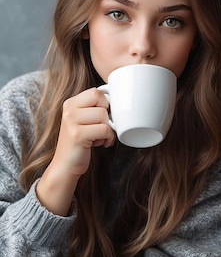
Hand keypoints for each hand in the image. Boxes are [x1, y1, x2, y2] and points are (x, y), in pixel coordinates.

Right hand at [36, 88, 114, 214]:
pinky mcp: (77, 134)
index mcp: (71, 103)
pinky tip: (100, 144)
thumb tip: (117, 101)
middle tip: (101, 128)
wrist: (66, 165)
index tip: (102, 117)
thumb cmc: (80, 143)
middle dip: (107, 117)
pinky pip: (104, 130)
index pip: (96, 92)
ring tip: (100, 138)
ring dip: (108, 130)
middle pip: (102, 102)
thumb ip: (94, 109)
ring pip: (104, 116)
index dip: (105, 104)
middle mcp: (69, 110)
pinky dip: (108, 139)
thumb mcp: (83, 121)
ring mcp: (71, 122)